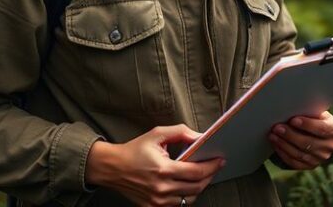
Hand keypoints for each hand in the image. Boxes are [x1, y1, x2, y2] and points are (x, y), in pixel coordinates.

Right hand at [85, 124, 223, 205]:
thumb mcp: (157, 134)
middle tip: (215, 166)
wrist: (112, 168)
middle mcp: (162, 189)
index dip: (212, 166)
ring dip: (199, 187)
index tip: (220, 159)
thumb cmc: (134, 149)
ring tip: (202, 175)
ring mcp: (158, 201)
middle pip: (197, 187)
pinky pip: (178, 205)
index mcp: (163, 170)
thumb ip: (180, 132)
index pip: (197, 172)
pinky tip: (187, 184)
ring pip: (190, 199)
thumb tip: (200, 137)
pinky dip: (186, 195)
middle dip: (209, 176)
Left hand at [268, 111, 332, 169]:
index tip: (293, 120)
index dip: (307, 124)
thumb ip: (308, 110)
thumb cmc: (312, 116)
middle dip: (290, 135)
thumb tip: (291, 107)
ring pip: (300, 154)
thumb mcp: (315, 111)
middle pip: (308, 143)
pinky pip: (295, 162)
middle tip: (277, 128)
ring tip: (272, 135)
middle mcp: (330, 146)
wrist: (314, 131)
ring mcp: (321, 158)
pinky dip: (283, 153)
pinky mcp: (311, 166)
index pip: (322, 128)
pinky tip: (276, 145)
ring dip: (284, 144)